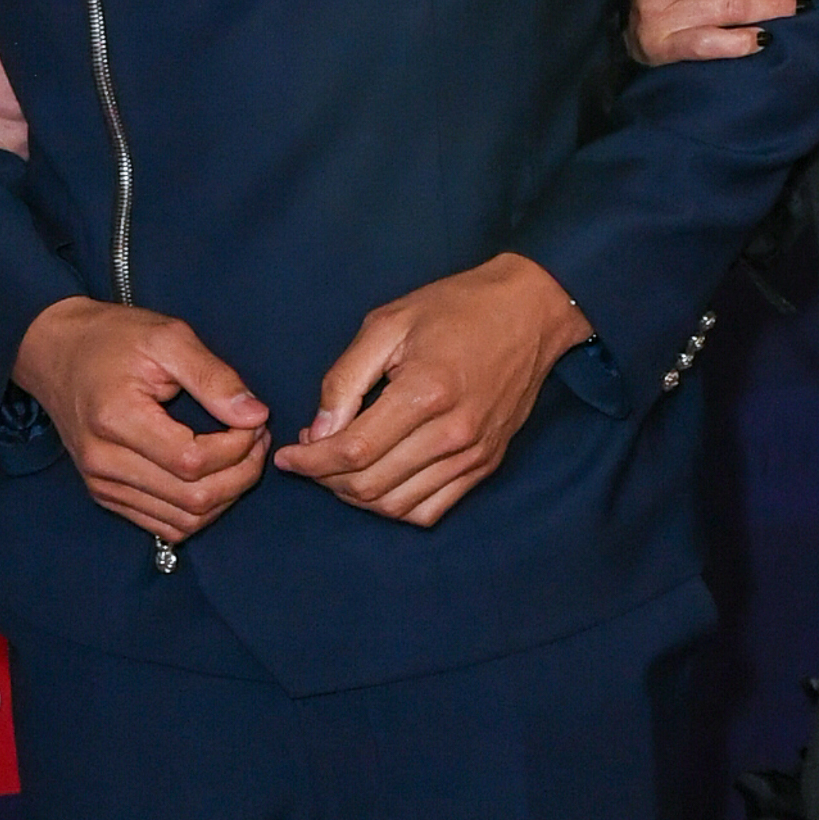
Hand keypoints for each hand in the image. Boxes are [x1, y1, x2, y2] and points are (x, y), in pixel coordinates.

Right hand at [13, 297, 268, 544]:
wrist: (56, 352)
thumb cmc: (111, 339)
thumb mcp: (168, 338)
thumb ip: (214, 378)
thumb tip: (255, 415)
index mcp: (116, 420)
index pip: (194, 461)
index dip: (238, 448)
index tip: (254, 420)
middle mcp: (104, 463)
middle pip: (194, 499)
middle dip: (242, 473)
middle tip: (257, 438)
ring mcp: (102, 485)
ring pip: (185, 521)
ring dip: (227, 495)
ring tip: (241, 455)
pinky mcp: (106, 495)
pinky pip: (166, 525)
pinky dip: (201, 510)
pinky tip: (216, 476)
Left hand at [273, 253, 590, 528]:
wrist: (530, 312)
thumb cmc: (456, 308)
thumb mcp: (387, 323)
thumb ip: (345, 379)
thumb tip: (320, 432)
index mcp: (425, 392)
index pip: (353, 451)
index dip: (310, 462)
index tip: (288, 455)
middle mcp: (452, 433)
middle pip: (371, 486)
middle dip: (327, 480)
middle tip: (311, 457)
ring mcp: (473, 455)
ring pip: (397, 506)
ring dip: (356, 496)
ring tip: (339, 468)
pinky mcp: (485, 465)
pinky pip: (430, 511)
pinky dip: (395, 506)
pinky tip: (379, 480)